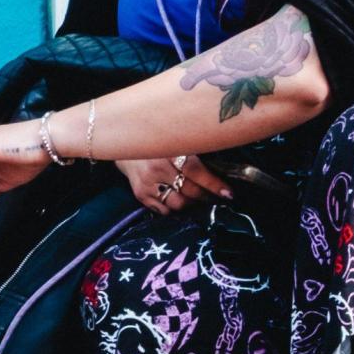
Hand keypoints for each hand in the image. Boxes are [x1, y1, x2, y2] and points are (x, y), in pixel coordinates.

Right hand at [116, 155, 231, 215]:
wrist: (125, 147)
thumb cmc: (157, 144)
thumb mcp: (174, 143)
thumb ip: (192, 154)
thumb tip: (220, 170)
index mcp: (168, 150)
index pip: (194, 171)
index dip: (213, 184)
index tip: (228, 194)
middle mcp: (156, 168)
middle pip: (188, 190)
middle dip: (206, 196)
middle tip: (215, 197)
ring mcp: (147, 183)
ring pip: (178, 204)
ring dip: (191, 203)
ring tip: (196, 198)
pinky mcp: (141, 194)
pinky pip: (165, 210)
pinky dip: (175, 207)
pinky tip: (178, 199)